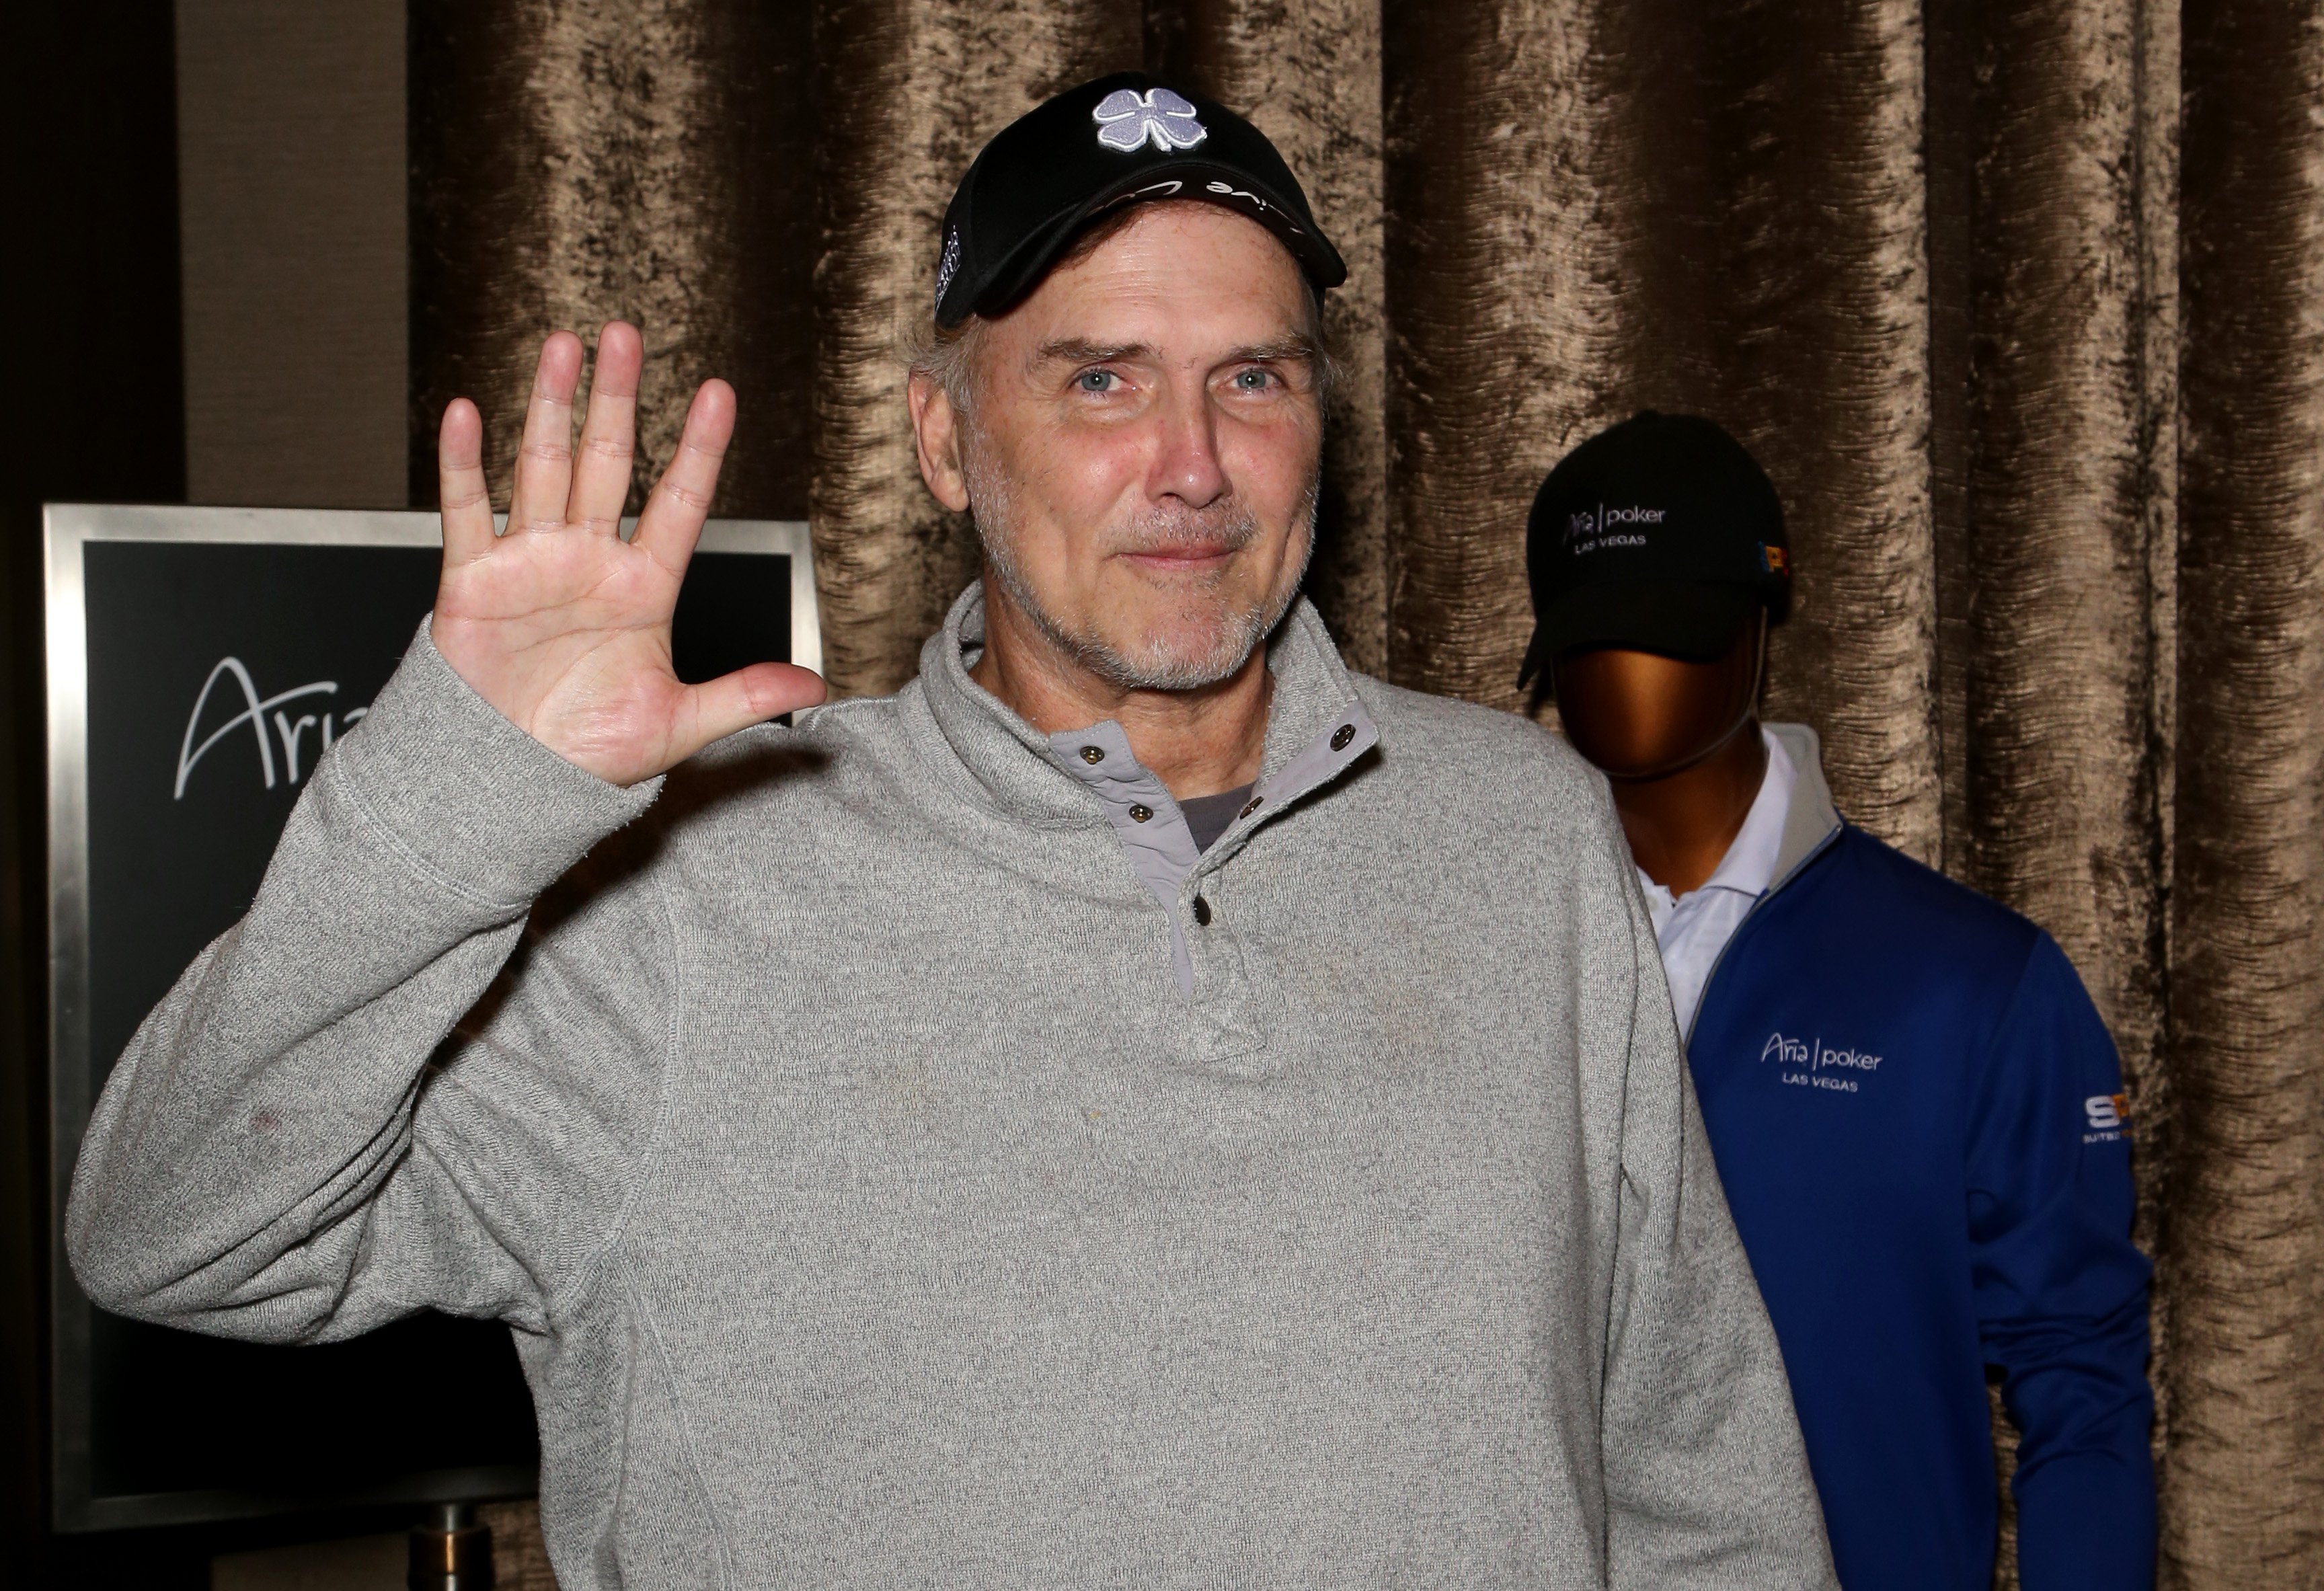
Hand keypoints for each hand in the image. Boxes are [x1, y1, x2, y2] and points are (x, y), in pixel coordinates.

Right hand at [431, 323, 825, 785]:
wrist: (513, 784)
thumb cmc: (589, 754)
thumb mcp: (679, 725)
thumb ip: (743, 696)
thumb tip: (816, 688)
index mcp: (644, 588)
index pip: (679, 502)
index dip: (699, 449)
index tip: (719, 394)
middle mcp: (589, 562)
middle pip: (608, 463)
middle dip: (617, 398)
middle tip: (625, 335)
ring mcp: (531, 564)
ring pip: (543, 468)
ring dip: (549, 406)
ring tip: (562, 347)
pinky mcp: (474, 581)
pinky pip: (468, 514)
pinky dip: (465, 465)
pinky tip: (468, 414)